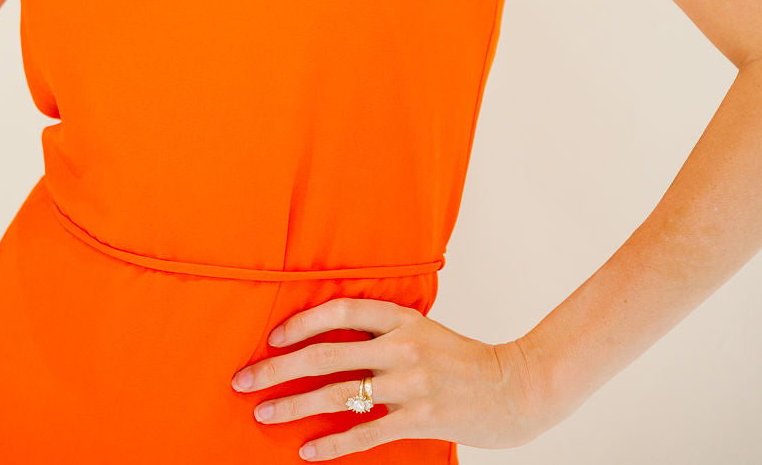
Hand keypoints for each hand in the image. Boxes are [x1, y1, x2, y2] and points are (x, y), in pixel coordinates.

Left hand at [230, 296, 550, 457]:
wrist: (516, 386)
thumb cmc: (464, 359)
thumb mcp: (424, 330)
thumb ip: (384, 331)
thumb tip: (332, 338)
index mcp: (401, 318)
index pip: (339, 311)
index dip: (301, 323)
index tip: (271, 338)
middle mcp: (402, 346)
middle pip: (326, 355)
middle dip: (278, 368)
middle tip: (244, 380)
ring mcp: (411, 384)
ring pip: (339, 395)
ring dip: (295, 406)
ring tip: (264, 414)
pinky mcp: (421, 418)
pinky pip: (366, 433)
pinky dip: (333, 443)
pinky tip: (306, 451)